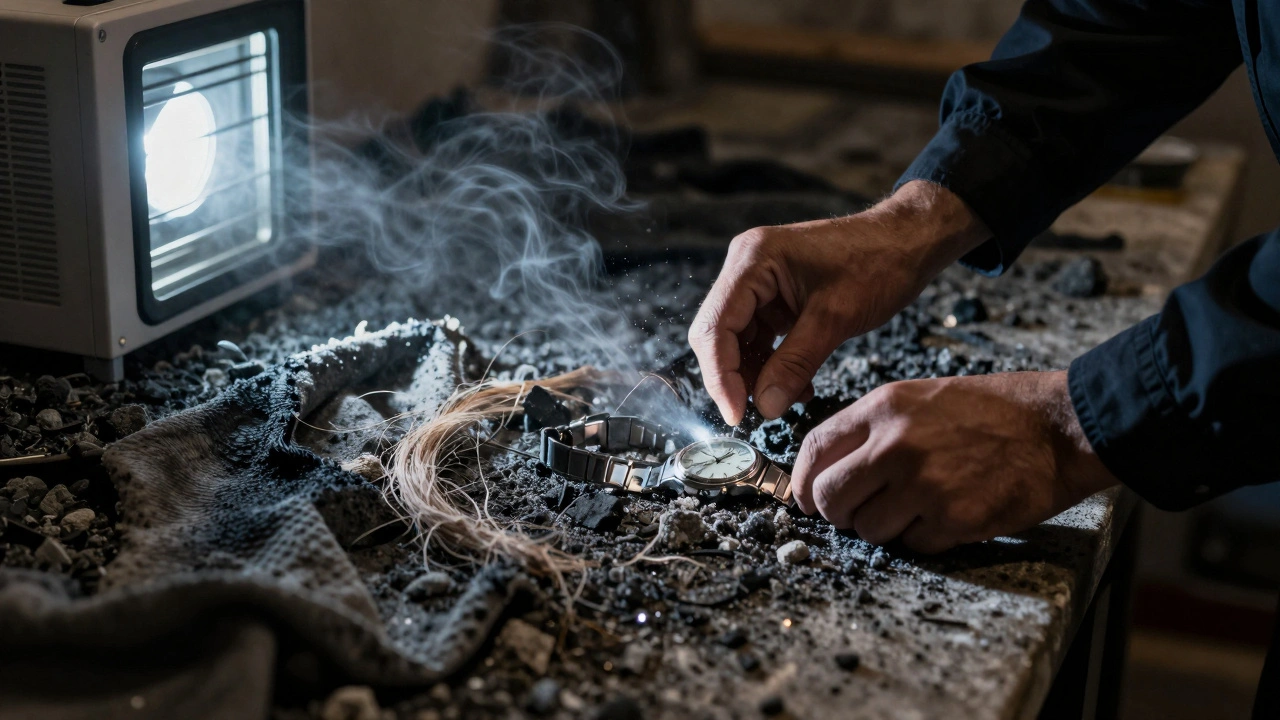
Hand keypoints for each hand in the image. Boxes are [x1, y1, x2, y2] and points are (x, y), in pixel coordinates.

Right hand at [689, 181, 989, 424]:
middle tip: (761, 411)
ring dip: (758, 374)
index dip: (720, 375)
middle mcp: (746, 267)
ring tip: (791, 396)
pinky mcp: (775, 296)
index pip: (715, 327)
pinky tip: (799, 384)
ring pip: (738, 341)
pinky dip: (774, 365)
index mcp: (753, 260)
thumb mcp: (835, 318)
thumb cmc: (879, 263)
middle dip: (737, 376)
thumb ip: (795, 364)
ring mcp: (759, 281)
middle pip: (718, 334)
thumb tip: (764, 407)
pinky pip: (760, 338)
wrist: (908, 241)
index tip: (736, 415)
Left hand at [791, 371, 1118, 552]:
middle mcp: (895, 445)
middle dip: (836, 513)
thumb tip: (825, 470)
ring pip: (866, 528)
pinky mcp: (953, 519)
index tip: (804, 498)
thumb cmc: (990, 412)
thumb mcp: (918, 398)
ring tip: (915, 507)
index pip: (814, 449)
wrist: (1058, 426)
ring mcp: (923, 484)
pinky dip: (924, 538)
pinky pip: (912, 545)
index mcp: (883, 408)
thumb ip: (870, 430)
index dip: (800, 482)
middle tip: (856, 513)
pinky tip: (947, 514)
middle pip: (828, 497)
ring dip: (883, 528)